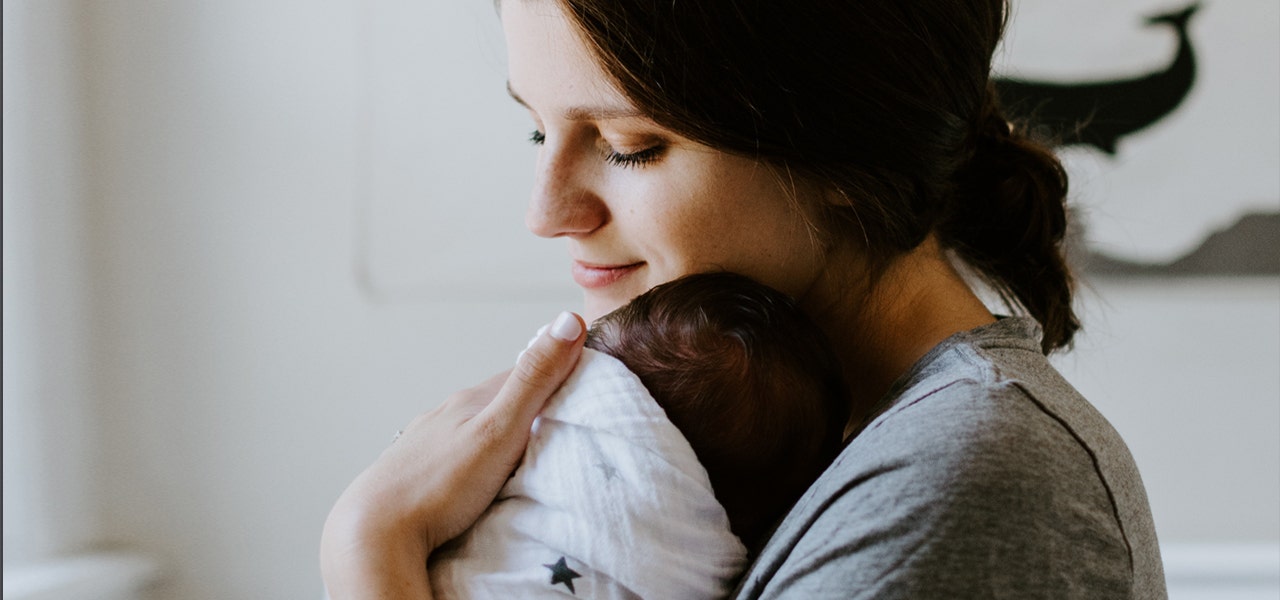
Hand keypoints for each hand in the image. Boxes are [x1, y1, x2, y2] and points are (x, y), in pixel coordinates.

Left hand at [321, 311, 585, 598]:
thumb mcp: (499, 430)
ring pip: (471, 427)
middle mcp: (444, 415)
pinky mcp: (411, 473)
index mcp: (469, 401)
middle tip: (561, 420)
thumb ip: (534, 380)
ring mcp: (425, 444)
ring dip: (497, 432)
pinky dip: (471, 457)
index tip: (584, 379)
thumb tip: (569, 320)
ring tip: (522, 450)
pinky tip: (474, 475)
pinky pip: (451, 455)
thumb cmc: (440, 486)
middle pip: (496, 400)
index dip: (555, 371)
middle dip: (527, 404)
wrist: (372, 534)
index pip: (522, 373)